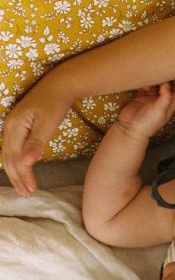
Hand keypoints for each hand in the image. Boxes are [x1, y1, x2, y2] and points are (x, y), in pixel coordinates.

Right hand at [2, 72, 73, 196]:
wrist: (60, 84)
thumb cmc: (56, 102)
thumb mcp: (48, 122)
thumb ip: (37, 143)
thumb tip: (27, 162)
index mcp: (14, 126)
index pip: (16, 158)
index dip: (23, 175)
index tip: (32, 190)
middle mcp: (9, 127)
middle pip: (9, 159)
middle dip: (17, 178)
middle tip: (27, 195)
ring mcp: (12, 126)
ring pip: (9, 155)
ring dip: (15, 173)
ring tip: (24, 189)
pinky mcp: (18, 127)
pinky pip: (12, 149)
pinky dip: (16, 163)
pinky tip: (22, 171)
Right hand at [117, 79, 174, 140]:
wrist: (130, 129)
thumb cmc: (148, 123)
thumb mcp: (160, 110)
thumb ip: (166, 96)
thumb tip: (167, 84)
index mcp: (169, 106)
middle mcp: (160, 102)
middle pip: (167, 87)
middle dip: (166, 80)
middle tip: (163, 72)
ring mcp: (149, 99)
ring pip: (154, 86)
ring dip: (153, 81)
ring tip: (151, 79)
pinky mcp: (139, 97)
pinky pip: (143, 86)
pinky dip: (143, 84)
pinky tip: (143, 85)